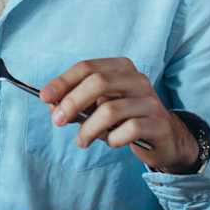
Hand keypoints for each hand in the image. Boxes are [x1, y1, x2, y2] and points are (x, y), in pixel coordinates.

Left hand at [39, 58, 200, 171]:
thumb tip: (51, 104)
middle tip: (57, 121)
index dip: (62, 82)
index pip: (86, 67)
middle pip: (97, 83)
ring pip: (110, 110)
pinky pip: (128, 130)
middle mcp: (137, 79)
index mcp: (120, 67)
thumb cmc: (125, 118)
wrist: (164, 138)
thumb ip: (76, 103)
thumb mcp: (97, 107)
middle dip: (72, 102)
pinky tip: (112, 142)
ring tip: (81, 141)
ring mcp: (150, 100)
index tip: (44, 97)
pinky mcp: (159, 123)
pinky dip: (113, 138)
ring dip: (88, 128)